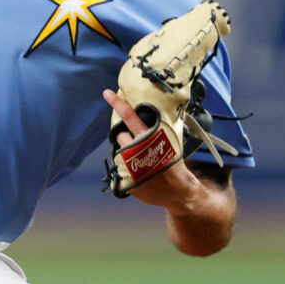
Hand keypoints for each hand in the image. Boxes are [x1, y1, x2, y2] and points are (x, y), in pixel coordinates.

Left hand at [102, 88, 197, 207]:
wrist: (177, 191)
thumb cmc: (174, 163)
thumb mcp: (169, 142)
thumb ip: (157, 130)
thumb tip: (155, 112)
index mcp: (149, 137)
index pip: (130, 116)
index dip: (117, 103)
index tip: (106, 93)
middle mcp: (137, 149)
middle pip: (120, 135)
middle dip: (127, 138)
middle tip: (139, 146)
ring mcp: (130, 165)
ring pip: (119, 152)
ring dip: (127, 154)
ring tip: (142, 161)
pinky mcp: (125, 179)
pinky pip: (121, 169)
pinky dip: (128, 170)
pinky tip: (140, 173)